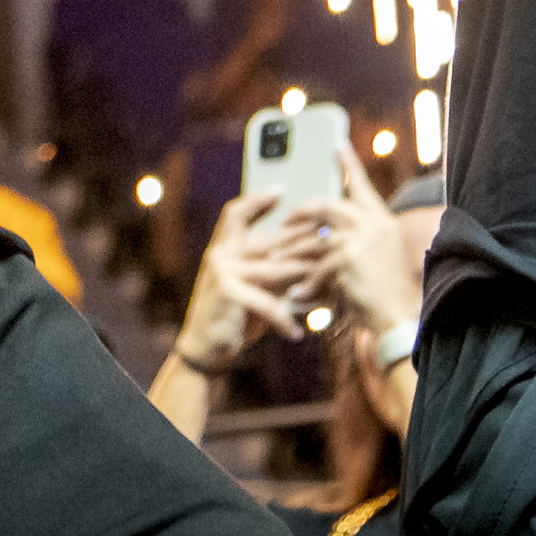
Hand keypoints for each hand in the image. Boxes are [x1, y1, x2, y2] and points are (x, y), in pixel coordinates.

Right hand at [182, 187, 332, 357]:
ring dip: (305, 280)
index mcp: (224, 249)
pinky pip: (267, 303)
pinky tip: (296, 332)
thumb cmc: (234, 315)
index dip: (256, 201)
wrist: (205, 346)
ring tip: (329, 286)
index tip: (280, 190)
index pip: (236, 214)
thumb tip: (308, 261)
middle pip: (268, 240)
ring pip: (276, 270)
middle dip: (302, 240)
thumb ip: (270, 272)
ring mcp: (223, 272)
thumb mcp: (251, 288)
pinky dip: (284, 319)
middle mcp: (221, 255)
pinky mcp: (228, 293)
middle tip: (330, 239)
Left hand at [303, 139, 419, 334]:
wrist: (400, 322)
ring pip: (314, 237)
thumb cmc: (385, 295)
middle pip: (327, 205)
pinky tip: (297, 294)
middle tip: (285, 222)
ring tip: (275, 260)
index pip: (363, 186)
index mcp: (382, 222)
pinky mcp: (348, 256)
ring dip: (292, 251)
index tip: (337, 143)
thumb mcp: (375, 258)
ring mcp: (362, 238)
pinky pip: (316, 265)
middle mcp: (374, 224)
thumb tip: (322, 227)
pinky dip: (306, 282)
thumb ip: (356, 238)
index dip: (350, 164)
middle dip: (301, 213)